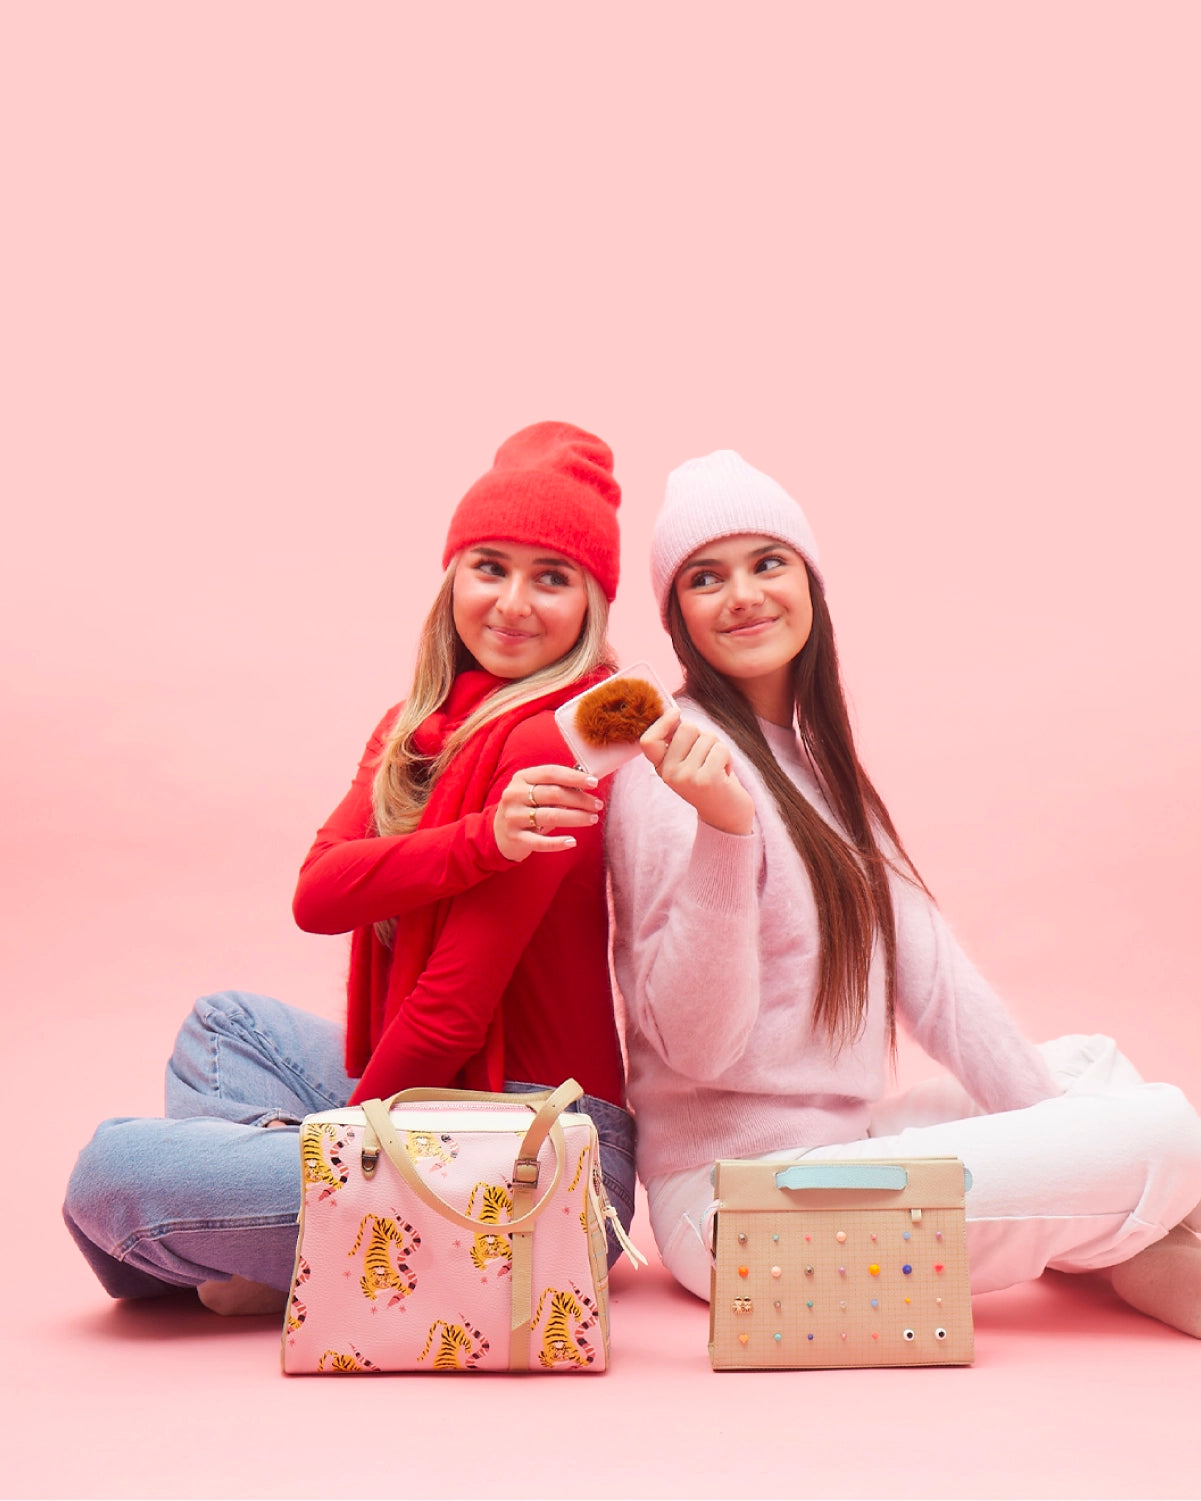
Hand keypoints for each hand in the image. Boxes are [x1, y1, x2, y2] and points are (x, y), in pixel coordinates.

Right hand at [493, 765, 603, 862]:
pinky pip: (540, 841)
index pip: (551, 773)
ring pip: (550, 816)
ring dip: (575, 817)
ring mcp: (513, 817)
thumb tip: (587, 782)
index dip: (574, 777)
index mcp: (521, 778)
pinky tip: (572, 841)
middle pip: (553, 794)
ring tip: (592, 819)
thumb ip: (556, 786)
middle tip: (597, 805)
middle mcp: (514, 795)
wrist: (497, 833)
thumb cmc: (525, 808)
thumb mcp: (534, 792)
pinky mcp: (515, 838)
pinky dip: (557, 842)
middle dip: (580, 799)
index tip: (594, 782)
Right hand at [638, 708, 754, 835]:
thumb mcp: (687, 763)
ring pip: (707, 737)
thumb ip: (679, 742)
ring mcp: (686, 777)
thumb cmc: (710, 782)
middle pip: (686, 728)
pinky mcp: (706, 780)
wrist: (726, 818)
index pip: (648, 741)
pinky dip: (727, 757)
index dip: (662, 722)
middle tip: (707, 756)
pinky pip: (720, 749)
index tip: (676, 713)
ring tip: (716, 768)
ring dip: (718, 749)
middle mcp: (669, 774)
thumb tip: (673, 712)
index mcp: (661, 768)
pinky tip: (725, 774)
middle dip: (703, 736)